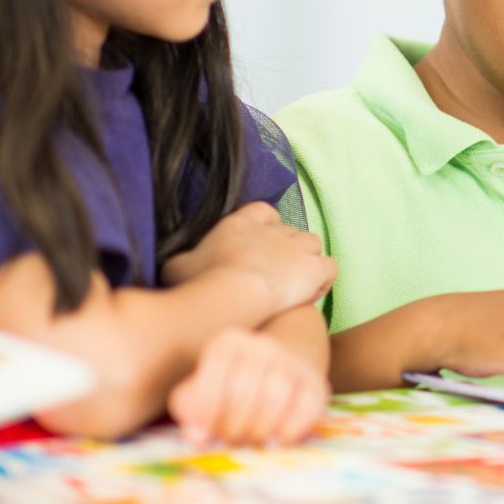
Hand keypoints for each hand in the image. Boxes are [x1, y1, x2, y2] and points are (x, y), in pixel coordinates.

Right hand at [162, 203, 336, 314]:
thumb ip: (179, 260)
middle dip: (285, 247)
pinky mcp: (313, 269)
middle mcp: (272, 230)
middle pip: (288, 229)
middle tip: (273, 272)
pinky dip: (323, 278)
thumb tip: (174, 264)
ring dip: (306, 259)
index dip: (264, 225)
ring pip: (311, 243)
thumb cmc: (201, 281)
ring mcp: (296, 247)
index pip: (262, 211)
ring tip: (294, 282)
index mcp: (240, 224)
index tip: (258, 243)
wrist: (233, 292)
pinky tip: (311, 292)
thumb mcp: (176, 266)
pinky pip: (330, 267)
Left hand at [168, 326, 328, 446]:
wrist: (281, 370)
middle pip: (244, 387)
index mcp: (228, 343)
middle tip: (230, 442)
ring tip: (251, 443)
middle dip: (233, 424)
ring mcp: (291, 360)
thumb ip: (190, 409)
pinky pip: (307, 405)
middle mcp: (261, 345)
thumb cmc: (231, 387)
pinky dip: (291, 428)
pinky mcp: (315, 381)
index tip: (204, 435)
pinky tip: (277, 442)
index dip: (207, 409)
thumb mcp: (202, 389)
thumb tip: (196, 435)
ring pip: (276, 394)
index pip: (215, 372)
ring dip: (260, 428)